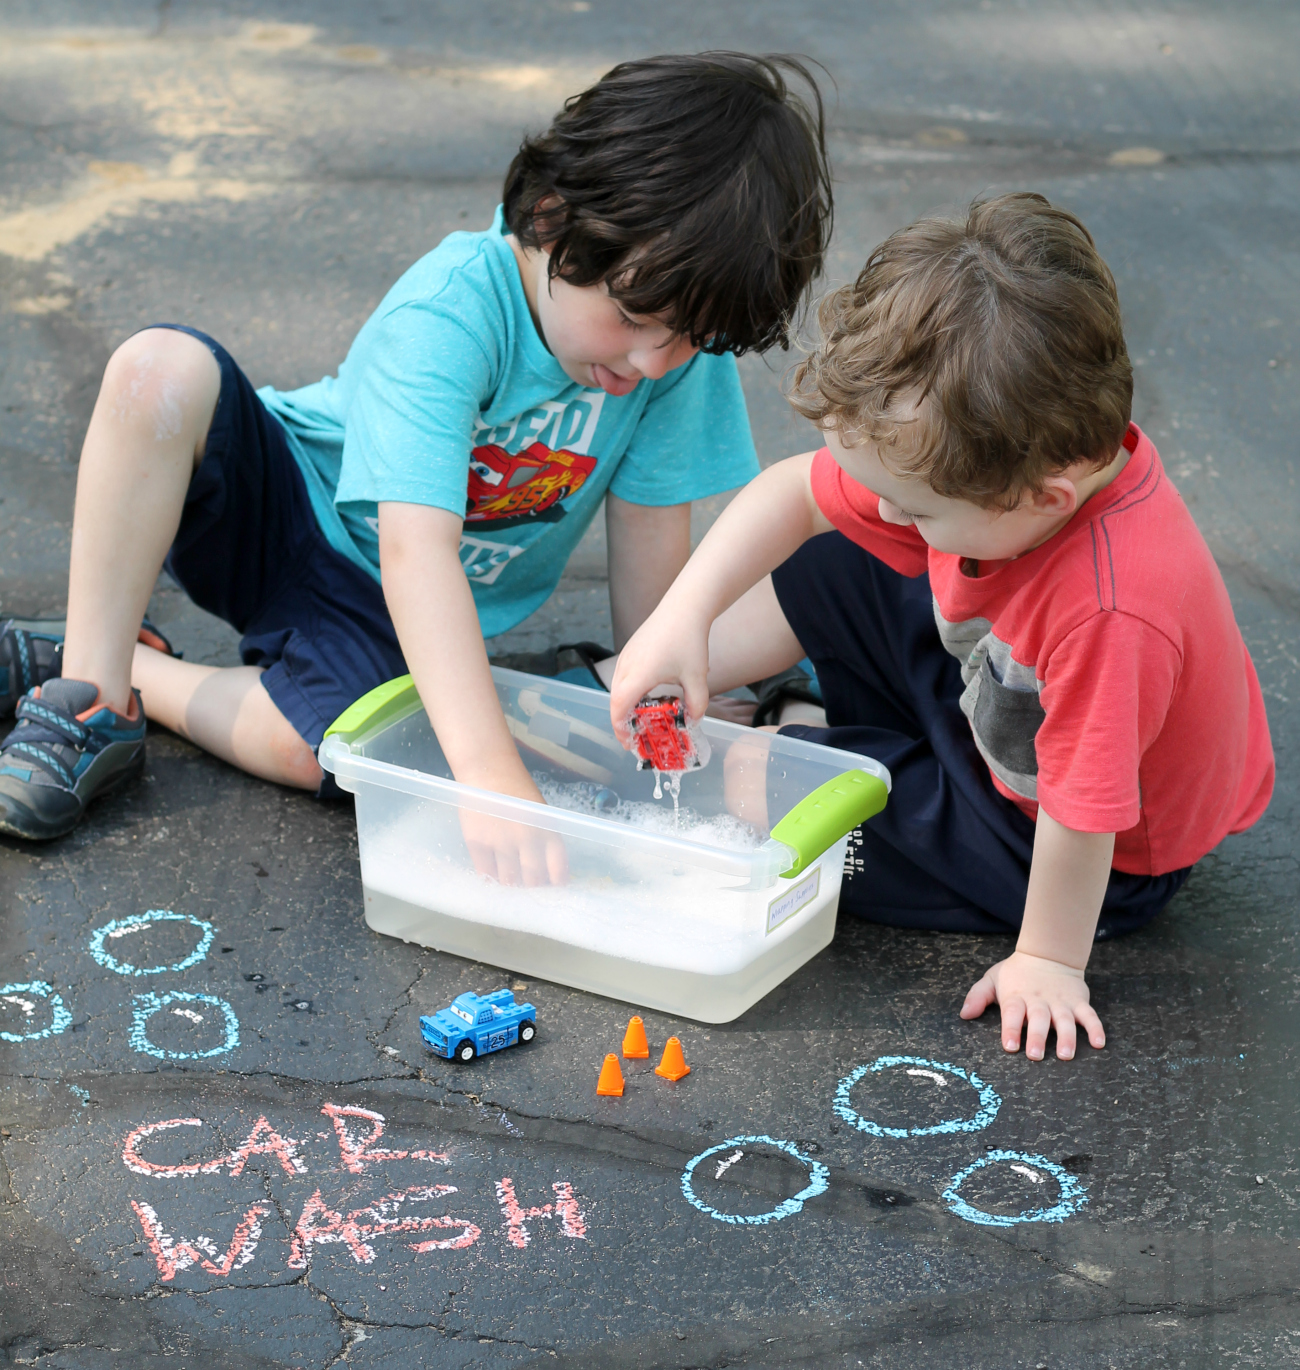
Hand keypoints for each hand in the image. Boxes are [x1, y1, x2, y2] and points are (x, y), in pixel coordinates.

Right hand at [456, 765, 567, 887]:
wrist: (488, 771)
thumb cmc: (517, 791)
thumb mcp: (541, 813)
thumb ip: (544, 840)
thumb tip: (544, 872)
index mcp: (548, 831)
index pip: (558, 868)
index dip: (556, 884)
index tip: (553, 890)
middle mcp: (527, 839)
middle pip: (533, 880)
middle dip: (531, 888)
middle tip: (527, 888)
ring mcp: (501, 842)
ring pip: (509, 881)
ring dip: (510, 885)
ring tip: (509, 882)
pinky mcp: (478, 843)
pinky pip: (486, 873)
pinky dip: (490, 878)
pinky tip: (492, 874)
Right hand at [609, 607, 710, 745]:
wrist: (683, 606)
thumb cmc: (688, 640)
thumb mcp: (697, 677)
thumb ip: (696, 704)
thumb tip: (693, 721)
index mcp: (638, 676)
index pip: (619, 710)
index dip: (621, 730)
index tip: (630, 744)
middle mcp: (626, 667)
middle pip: (616, 703)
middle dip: (624, 723)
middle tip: (638, 737)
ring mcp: (626, 657)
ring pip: (618, 690)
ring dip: (626, 707)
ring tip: (642, 719)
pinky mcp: (630, 650)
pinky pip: (623, 677)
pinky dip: (629, 692)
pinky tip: (646, 696)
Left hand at [960, 950, 1104, 1060]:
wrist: (1047, 953)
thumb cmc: (1016, 974)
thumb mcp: (993, 979)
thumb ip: (978, 996)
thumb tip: (964, 1014)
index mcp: (1016, 997)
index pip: (1012, 1013)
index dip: (1011, 1029)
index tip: (1010, 1046)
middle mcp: (1039, 1001)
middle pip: (1039, 1019)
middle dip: (1037, 1037)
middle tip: (1036, 1056)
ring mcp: (1060, 1002)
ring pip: (1065, 1020)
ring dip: (1067, 1037)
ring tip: (1066, 1055)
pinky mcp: (1078, 1002)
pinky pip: (1090, 1015)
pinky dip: (1095, 1028)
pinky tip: (1099, 1043)